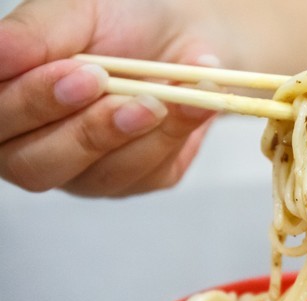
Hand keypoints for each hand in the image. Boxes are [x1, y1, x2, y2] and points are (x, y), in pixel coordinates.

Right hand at [0, 0, 218, 196]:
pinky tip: (192, 103)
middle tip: (125, 91)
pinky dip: (172, 135)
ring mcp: (87, 171)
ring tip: (161, 96)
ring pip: (97, 176)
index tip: (82, 73)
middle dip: (85, 130)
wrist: (187, 34)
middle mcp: (36, 145)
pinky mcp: (138, 180)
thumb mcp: (77, 10)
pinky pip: (147, 174)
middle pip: (35, 166)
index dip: (34, 103)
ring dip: (133, 135)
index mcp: (7, 101)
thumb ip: (35, 34)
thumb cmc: (121, 19)